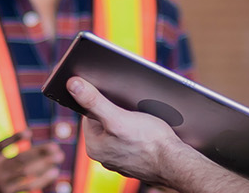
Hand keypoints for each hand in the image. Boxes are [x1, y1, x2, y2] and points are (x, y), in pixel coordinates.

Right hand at [0, 114, 63, 192]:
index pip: (2, 145)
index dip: (15, 139)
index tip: (29, 132)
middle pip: (21, 161)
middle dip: (40, 154)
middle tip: (56, 147)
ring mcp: (2, 182)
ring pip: (27, 174)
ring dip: (45, 166)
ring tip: (59, 157)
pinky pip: (27, 186)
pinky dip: (42, 180)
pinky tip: (54, 172)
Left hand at [67, 77, 185, 185]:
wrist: (175, 164)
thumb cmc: (149, 142)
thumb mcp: (118, 117)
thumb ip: (94, 101)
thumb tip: (72, 85)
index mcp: (93, 147)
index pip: (89, 113)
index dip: (101, 101)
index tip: (113, 96)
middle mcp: (104, 156)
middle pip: (104, 121)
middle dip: (116, 111)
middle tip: (131, 107)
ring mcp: (119, 159)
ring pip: (119, 130)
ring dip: (128, 121)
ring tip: (141, 119)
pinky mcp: (134, 160)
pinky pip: (131, 140)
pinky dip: (138, 133)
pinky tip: (147, 131)